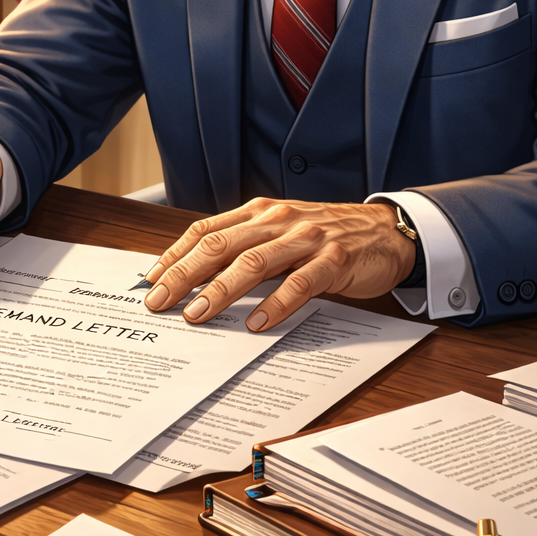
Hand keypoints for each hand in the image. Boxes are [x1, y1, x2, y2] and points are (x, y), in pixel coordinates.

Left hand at [142, 197, 415, 331]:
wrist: (386, 229)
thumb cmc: (328, 235)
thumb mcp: (281, 232)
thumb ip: (246, 247)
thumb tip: (199, 276)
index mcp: (260, 212)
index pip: (206, 230)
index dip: (175, 254)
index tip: (150, 280)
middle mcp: (278, 220)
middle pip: (220, 245)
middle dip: (185, 275)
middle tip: (159, 302)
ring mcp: (306, 239)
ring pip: (254, 262)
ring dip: (221, 290)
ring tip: (197, 315)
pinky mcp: (334, 260)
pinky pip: (300, 283)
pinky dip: (276, 304)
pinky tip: (257, 323)